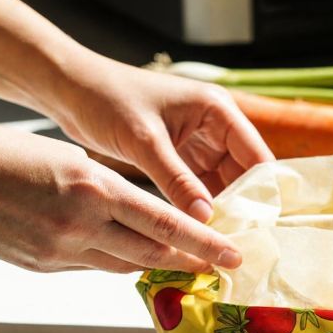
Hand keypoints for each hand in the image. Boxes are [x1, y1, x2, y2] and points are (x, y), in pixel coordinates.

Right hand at [0, 124, 240, 272]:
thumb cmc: (0, 153)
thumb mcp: (66, 155)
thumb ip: (104, 185)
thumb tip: (136, 209)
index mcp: (93, 188)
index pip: (164, 223)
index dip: (203, 242)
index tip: (232, 253)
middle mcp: (81, 225)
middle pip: (152, 253)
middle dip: (191, 261)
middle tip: (222, 266)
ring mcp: (59, 251)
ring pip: (122, 265)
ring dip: (155, 265)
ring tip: (187, 264)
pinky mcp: (41, 267)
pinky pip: (90, 267)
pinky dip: (113, 261)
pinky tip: (126, 256)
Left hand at [46, 55, 272, 221]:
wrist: (70, 89)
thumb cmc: (107, 100)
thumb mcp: (145, 142)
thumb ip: (177, 181)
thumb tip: (206, 220)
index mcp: (217, 110)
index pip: (256, 155)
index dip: (262, 191)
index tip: (259, 227)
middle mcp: (214, 125)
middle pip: (242, 173)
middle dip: (241, 205)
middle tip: (238, 243)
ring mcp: (196, 142)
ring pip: (221, 183)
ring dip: (219, 209)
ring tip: (219, 243)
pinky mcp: (177, 156)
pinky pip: (197, 186)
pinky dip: (198, 207)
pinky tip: (196, 231)